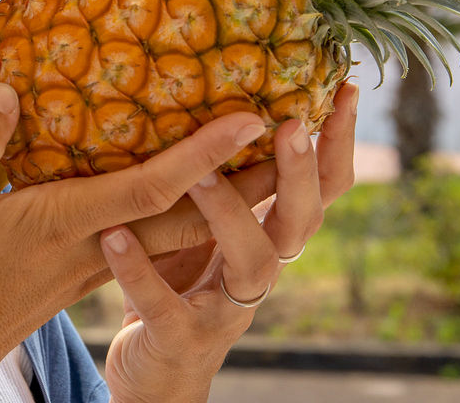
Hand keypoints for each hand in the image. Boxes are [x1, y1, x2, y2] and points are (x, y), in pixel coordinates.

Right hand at [0, 83, 273, 402]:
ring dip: (225, 196)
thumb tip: (7, 89)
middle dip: (247, 180)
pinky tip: (188, 182)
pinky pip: (148, 236)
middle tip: (299, 135)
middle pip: (188, 218)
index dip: (204, 154)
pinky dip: (183, 208)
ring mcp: (88, 266)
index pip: (151, 190)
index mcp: (61, 229)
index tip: (252, 117)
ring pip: (175, 231)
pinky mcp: (78, 273)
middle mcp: (89, 249)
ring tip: (266, 151)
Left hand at [97, 82, 359, 402]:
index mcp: (268, 239)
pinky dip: (138, 271)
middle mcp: (259, 273)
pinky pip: (164, 307)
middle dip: (301, 174)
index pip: (322, 189)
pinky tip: (113, 238)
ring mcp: (226, 311)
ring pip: (252, 265)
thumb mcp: (196, 229)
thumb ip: (209, 177)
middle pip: (302, 223)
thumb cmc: (175, 285)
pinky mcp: (181, 339)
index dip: (339, 143)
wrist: (153, 376)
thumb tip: (200, 89)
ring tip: (199, 174)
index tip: (346, 87)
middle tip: (292, 124)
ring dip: (230, 215)